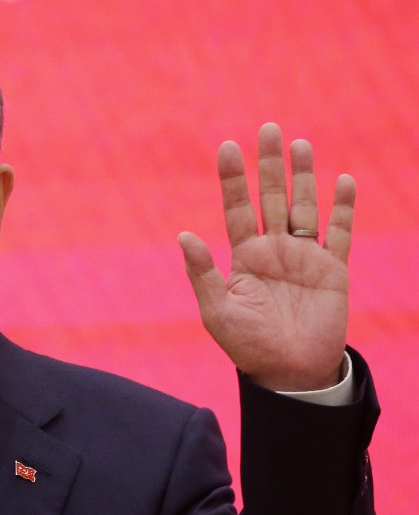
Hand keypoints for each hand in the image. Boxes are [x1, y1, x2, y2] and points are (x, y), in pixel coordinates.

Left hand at [178, 123, 353, 391]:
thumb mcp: (217, 311)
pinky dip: (343, 208)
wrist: (289, 372)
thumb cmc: (247, 345)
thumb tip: (183, 235)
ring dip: (304, 177)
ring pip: (305, 207)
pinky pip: (340, 233)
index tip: (227, 146)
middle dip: (269, 165)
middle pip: (272, 198)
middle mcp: (274, 250)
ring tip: (300, 144)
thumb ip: (202, 274)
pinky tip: (342, 181)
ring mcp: (305, 257)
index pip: (236, 208)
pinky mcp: (333, 270)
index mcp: (244, 257)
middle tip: (267, 128)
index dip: (233, 179)